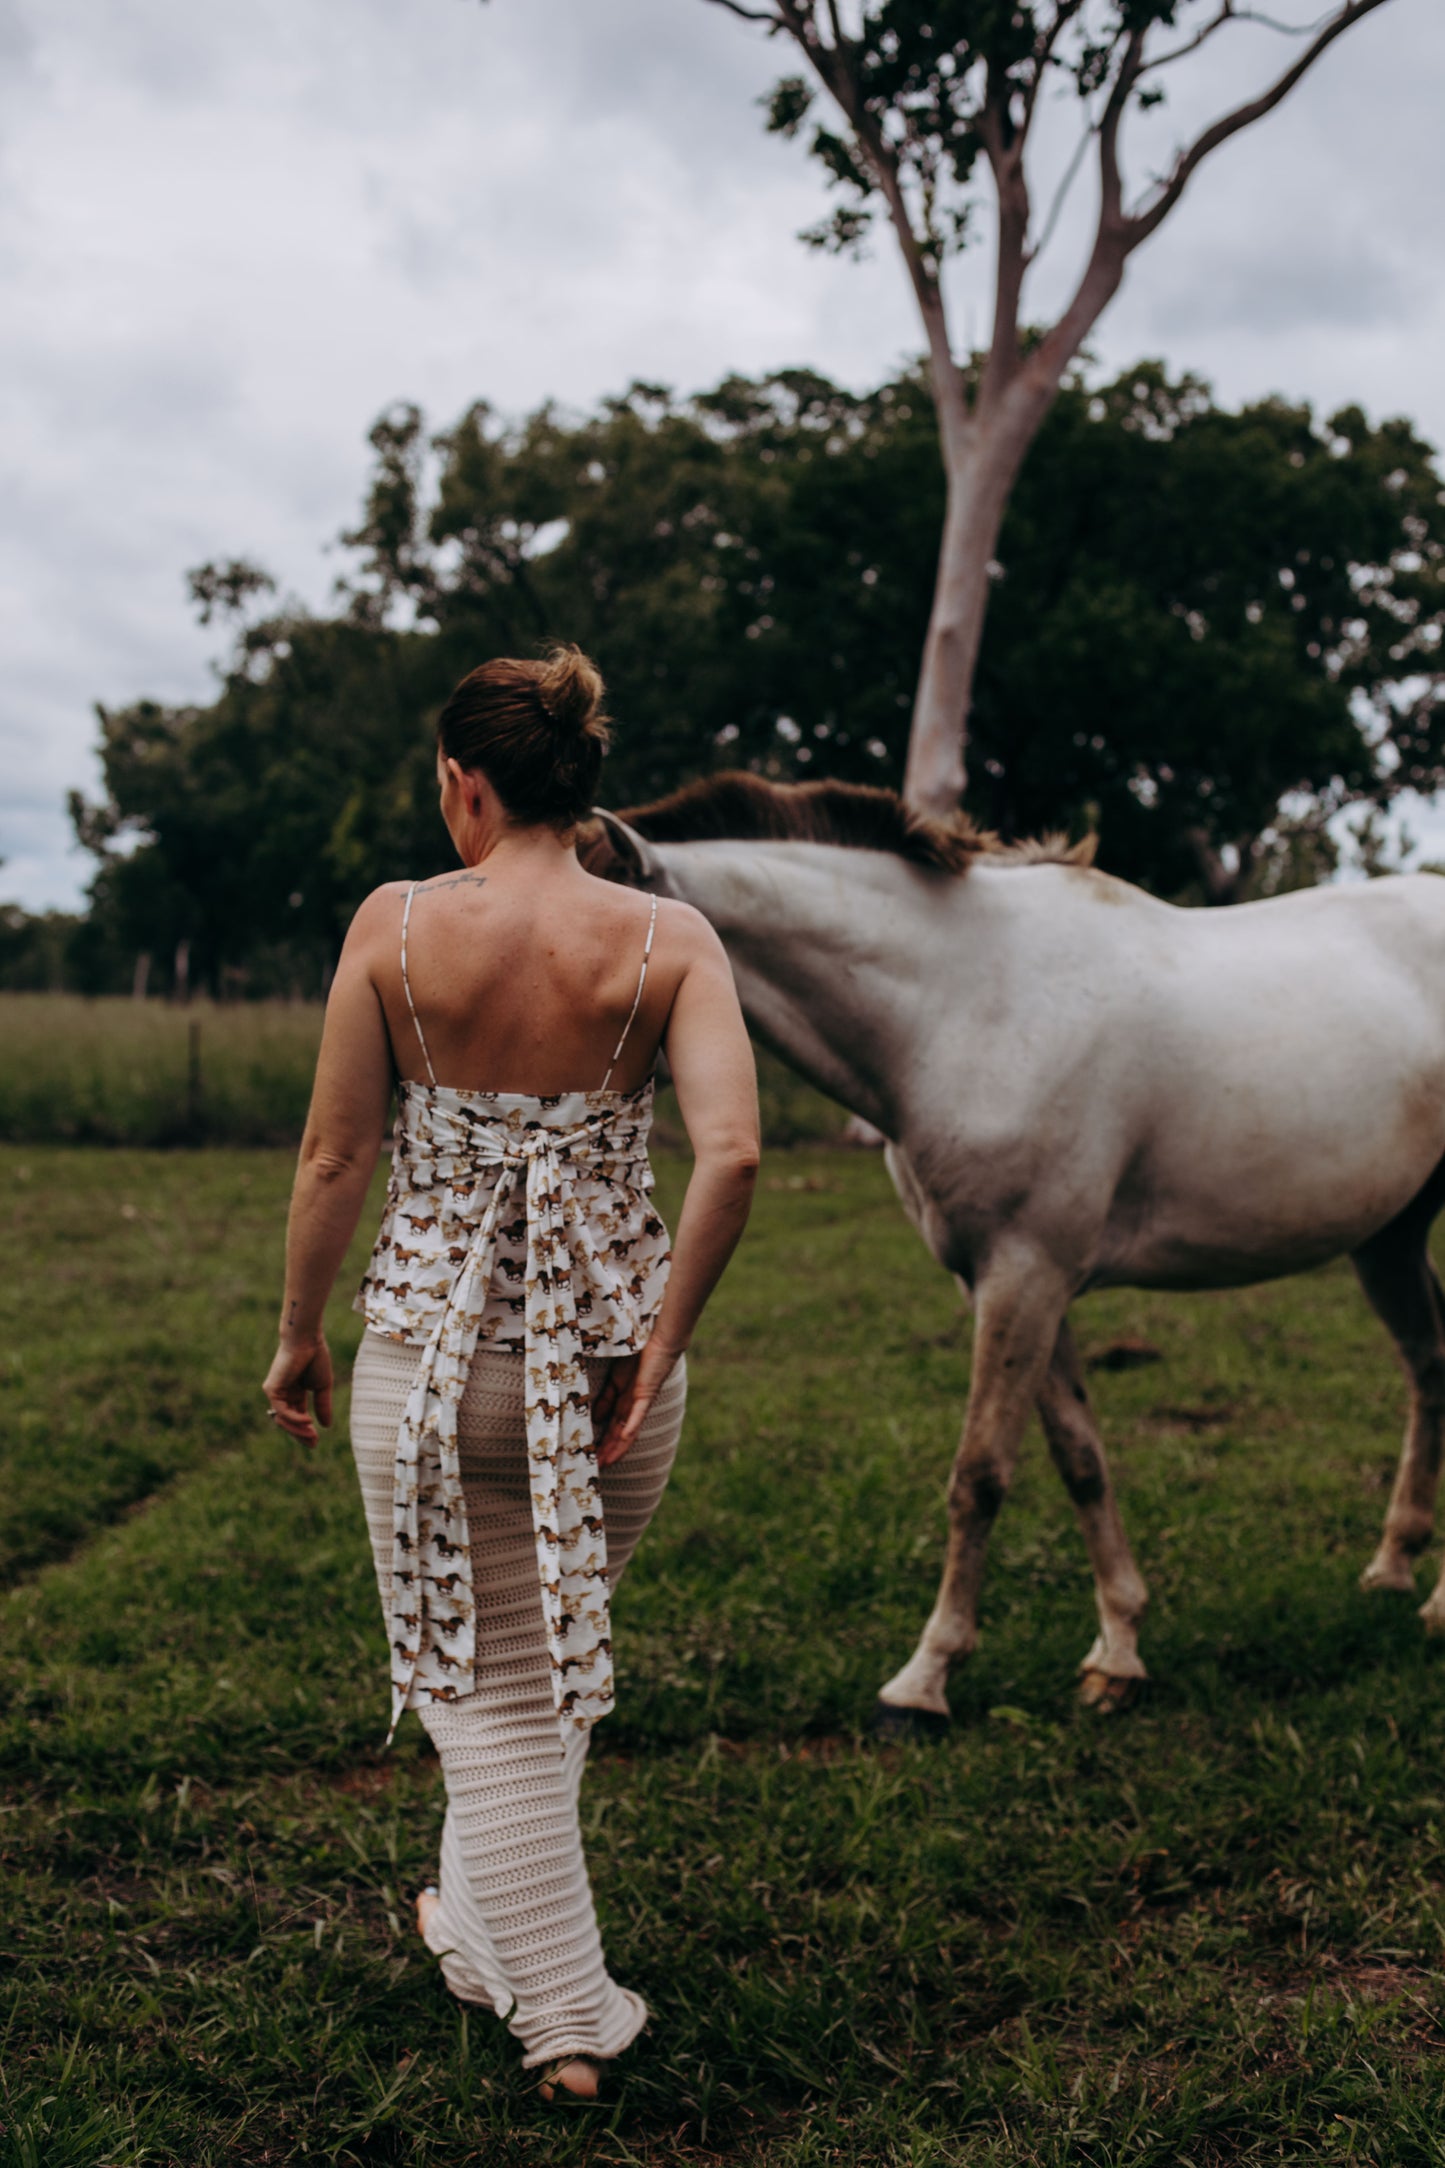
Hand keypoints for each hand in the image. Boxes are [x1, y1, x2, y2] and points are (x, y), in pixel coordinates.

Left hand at [263, 1335, 333, 1448]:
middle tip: (313, 1444)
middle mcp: (283, 1394)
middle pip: (288, 1422)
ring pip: (283, 1420)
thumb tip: (326, 1426)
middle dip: (300, 1434)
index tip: (316, 1442)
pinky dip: (294, 1418)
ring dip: (297, 1430)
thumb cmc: (315, 1357)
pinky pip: (282, 1411)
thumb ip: (322, 1405)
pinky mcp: (272, 1389)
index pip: (297, 1417)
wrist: (307, 1340)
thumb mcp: (322, 1386)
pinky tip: (308, 1422)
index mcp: (294, 1393)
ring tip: (312, 1435)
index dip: (305, 1431)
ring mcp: (275, 1392)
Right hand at [593, 1335, 682, 1467]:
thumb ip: (607, 1397)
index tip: (592, 1457)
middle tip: (595, 1468)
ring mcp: (640, 1401)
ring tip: (606, 1462)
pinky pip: (638, 1412)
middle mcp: (633, 1405)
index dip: (603, 1442)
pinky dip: (631, 1425)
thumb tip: (596, 1419)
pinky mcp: (646, 1393)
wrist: (659, 1339)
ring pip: (627, 1429)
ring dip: (617, 1446)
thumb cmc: (637, 1354)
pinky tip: (623, 1438)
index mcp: (625, 1401)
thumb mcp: (615, 1379)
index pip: (612, 1426)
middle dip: (607, 1451)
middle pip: (618, 1433)